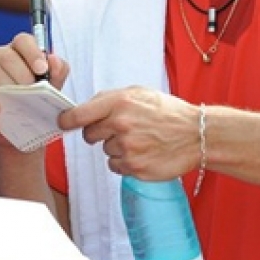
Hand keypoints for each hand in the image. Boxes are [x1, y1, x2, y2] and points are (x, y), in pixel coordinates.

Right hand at [0, 33, 70, 151]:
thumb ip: (58, 74)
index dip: (33, 52)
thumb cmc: (33, 106)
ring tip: (16, 99)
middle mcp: (0, 57)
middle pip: (5, 53)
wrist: (15, 134)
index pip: (23, 40)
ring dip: (5, 83)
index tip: (41, 70)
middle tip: (29, 89)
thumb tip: (54, 60)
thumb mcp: (51, 92)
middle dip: (20, 72)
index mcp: (20, 53)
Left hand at [59, 86, 199, 179]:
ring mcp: (127, 147)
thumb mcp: (138, 93)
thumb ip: (110, 99)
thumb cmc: (167, 112)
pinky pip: (115, 166)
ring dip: (116, 147)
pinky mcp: (134, 167)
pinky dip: (125, 162)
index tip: (64, 123)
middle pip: (89, 135)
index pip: (78, 114)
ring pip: (105, 151)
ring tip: (139, 140)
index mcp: (119, 102)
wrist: (195, 134)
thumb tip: (84, 109)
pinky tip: (142, 152)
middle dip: (98, 133)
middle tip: (117, 130)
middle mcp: (120, 124)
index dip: (67, 120)